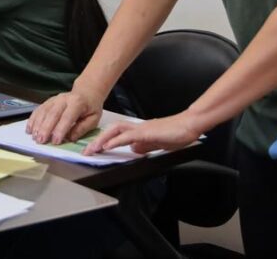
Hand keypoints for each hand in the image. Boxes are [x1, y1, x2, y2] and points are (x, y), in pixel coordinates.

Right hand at [26, 86, 105, 144]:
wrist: (86, 91)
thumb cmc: (90, 107)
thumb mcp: (93, 119)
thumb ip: (82, 128)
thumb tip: (70, 138)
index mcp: (77, 103)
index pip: (67, 117)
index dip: (60, 129)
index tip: (56, 141)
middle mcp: (64, 99)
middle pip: (52, 114)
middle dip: (45, 128)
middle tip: (41, 140)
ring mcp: (54, 99)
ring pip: (43, 111)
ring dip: (37, 125)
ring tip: (34, 137)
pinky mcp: (48, 101)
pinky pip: (38, 109)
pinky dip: (33, 120)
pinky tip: (30, 129)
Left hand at [83, 113, 200, 154]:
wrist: (189, 126)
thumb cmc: (176, 134)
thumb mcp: (156, 143)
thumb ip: (144, 146)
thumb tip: (133, 150)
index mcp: (138, 131)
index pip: (116, 133)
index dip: (103, 140)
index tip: (93, 150)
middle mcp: (136, 127)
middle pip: (111, 129)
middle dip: (97, 140)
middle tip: (86, 151)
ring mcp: (141, 128)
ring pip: (116, 130)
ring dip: (102, 139)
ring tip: (92, 149)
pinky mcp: (146, 132)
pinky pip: (127, 136)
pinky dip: (116, 141)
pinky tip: (108, 146)